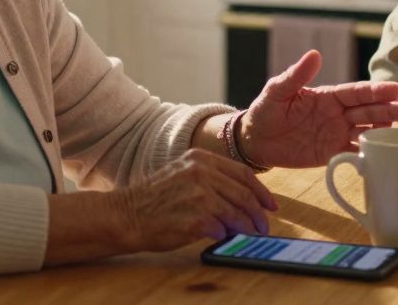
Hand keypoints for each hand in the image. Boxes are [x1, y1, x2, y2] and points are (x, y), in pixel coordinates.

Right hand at [120, 148, 277, 250]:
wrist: (126, 214)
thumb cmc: (154, 198)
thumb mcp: (183, 174)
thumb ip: (211, 180)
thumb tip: (241, 200)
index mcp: (201, 158)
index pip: (242, 173)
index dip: (261, 191)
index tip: (271, 205)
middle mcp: (202, 172)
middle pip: (244, 193)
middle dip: (258, 213)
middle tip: (264, 226)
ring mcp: (199, 195)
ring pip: (237, 212)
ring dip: (248, 227)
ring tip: (251, 235)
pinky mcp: (196, 218)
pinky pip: (223, 229)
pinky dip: (230, 236)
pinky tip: (229, 239)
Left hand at [241, 50, 397, 168]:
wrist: (255, 140)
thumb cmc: (265, 110)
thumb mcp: (277, 91)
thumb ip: (296, 75)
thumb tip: (314, 54)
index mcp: (328, 96)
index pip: (356, 92)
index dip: (376, 91)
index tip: (395, 88)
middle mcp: (338, 114)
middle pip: (368, 111)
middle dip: (389, 110)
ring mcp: (337, 134)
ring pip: (367, 132)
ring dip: (385, 132)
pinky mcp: (332, 154)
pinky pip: (355, 153)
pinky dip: (370, 155)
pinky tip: (386, 156)